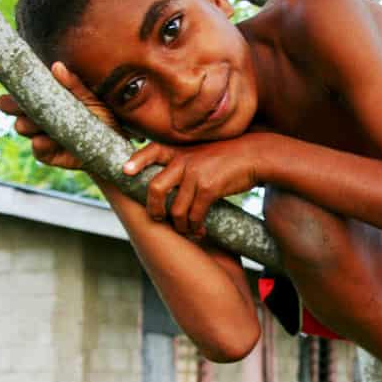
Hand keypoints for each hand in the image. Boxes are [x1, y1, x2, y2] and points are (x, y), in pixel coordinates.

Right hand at [0, 61, 123, 170]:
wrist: (113, 145)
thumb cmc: (100, 117)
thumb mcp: (90, 98)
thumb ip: (74, 85)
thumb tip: (57, 67)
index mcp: (45, 102)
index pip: (21, 96)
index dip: (11, 93)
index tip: (6, 88)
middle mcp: (39, 119)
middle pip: (16, 111)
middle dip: (11, 107)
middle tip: (11, 104)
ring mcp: (42, 136)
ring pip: (23, 128)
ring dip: (27, 124)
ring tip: (34, 122)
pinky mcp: (49, 154)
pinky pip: (38, 150)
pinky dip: (39, 145)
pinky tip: (41, 140)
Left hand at [123, 137, 259, 236]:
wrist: (255, 156)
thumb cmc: (228, 158)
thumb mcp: (202, 153)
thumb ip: (184, 162)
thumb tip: (169, 181)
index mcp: (180, 151)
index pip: (152, 151)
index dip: (137, 161)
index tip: (125, 171)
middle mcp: (183, 160)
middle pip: (155, 187)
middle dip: (154, 209)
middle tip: (159, 218)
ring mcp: (195, 173)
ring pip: (176, 208)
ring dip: (180, 225)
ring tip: (187, 230)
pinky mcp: (209, 187)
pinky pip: (194, 214)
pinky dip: (196, 226)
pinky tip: (200, 230)